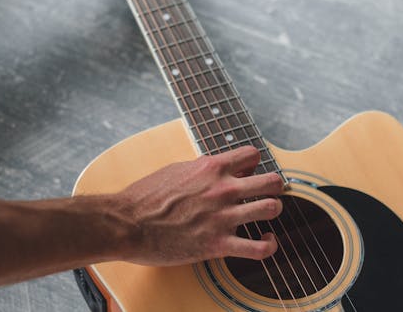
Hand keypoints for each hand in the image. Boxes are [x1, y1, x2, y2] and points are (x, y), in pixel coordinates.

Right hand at [115, 146, 283, 265]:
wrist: (127, 223)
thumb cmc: (145, 196)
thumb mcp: (175, 170)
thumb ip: (201, 168)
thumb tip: (214, 167)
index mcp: (211, 167)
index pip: (252, 154)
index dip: (255, 163)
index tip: (249, 172)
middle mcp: (222, 189)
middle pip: (272, 180)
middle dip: (274, 186)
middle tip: (266, 193)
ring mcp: (223, 216)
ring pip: (272, 208)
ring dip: (273, 211)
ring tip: (264, 216)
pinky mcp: (218, 244)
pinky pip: (259, 248)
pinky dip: (269, 246)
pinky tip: (265, 241)